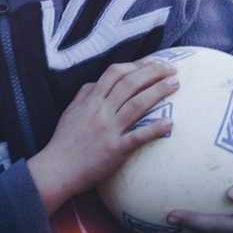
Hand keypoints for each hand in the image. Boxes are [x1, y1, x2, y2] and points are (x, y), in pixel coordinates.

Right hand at [28, 60, 178, 215]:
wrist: (57, 169)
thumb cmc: (64, 141)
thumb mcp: (70, 111)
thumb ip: (84, 95)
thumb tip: (96, 82)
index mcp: (90, 100)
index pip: (114, 73)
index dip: (136, 65)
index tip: (152, 63)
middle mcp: (100, 111)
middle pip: (129, 84)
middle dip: (153, 72)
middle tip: (171, 68)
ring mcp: (108, 130)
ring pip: (136, 104)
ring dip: (158, 91)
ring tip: (175, 83)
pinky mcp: (115, 150)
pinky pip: (138, 137)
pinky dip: (154, 129)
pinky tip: (170, 123)